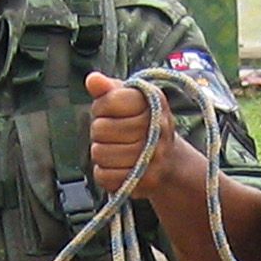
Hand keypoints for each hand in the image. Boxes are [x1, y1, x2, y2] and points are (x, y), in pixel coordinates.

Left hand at [87, 71, 194, 199]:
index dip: (101, 107)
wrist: (168, 162)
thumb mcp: (129, 100)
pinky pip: (105, 176)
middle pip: (101, 128)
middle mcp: (159, 127)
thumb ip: (109, 89)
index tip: (109, 111)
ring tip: (114, 150)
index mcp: (154, 101)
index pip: (109, 101)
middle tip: (111, 134)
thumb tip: (92, 79)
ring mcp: (155, 156)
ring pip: (100, 153)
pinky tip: (116, 167)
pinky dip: (104, 173)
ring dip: (101, 153)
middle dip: (99, 132)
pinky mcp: (147, 181)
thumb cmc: (141, 125)